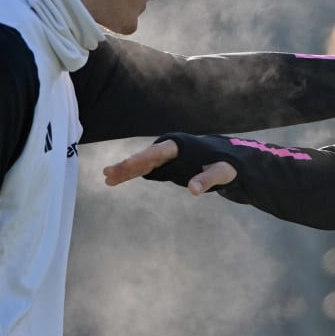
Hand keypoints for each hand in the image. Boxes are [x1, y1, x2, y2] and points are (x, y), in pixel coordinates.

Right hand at [103, 139, 237, 194]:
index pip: (158, 153)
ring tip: (107, 178)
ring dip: (125, 170)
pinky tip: (117, 180)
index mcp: (181, 146)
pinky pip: (146, 170)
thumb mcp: (222, 172)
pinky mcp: (166, 166)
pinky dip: (132, 174)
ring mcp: (166, 158)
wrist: (228, 159)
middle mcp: (170, 149)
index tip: (126, 166)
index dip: (141, 159)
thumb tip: (193, 190)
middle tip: (107, 174)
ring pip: (142, 164)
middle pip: (145, 157)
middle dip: (127, 165)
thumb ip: (208, 179)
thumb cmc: (226, 163)